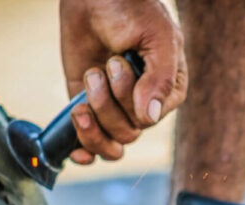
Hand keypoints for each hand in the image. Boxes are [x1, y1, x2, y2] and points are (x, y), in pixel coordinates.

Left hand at [60, 0, 187, 163]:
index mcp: (168, 93)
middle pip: (127, 133)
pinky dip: (85, 150)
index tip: (117, 62)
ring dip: (93, 117)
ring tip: (88, 82)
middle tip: (102, 67)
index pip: (148, 120)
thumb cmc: (133, 10)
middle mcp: (145, 107)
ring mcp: (117, 110)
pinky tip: (76, 149)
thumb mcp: (157, 38)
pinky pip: (92, 146)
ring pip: (110, 143)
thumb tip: (149, 118)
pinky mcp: (91, 109)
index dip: (128, 99)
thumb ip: (159, 78)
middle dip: (107, 103)